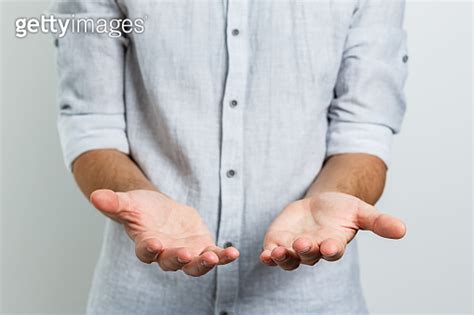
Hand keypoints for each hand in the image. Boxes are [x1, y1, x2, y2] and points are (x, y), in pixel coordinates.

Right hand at [90, 189, 238, 276]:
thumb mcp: (128, 201)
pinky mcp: (201, 247)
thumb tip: (94, 195)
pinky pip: (214, 255)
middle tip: (187, 255)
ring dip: (204, 262)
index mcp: (146, 244)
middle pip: (172, 261)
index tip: (155, 244)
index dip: (150, 249)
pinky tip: (233, 252)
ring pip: (194, 264)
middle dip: (180, 259)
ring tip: (214, 256)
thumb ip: (114, 202)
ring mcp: (185, 252)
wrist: (158, 210)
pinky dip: (223, 256)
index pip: (146, 251)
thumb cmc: (140, 208)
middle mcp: (165, 254)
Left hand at [260, 192, 405, 269]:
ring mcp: (295, 248)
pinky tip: (264, 254)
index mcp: (334, 243)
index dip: (331, 249)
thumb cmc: (342, 209)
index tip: (330, 247)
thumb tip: (403, 230)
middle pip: (309, 255)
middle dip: (306, 250)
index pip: (333, 250)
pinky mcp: (279, 242)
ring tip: (277, 252)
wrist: (320, 205)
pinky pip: (273, 254)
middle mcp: (314, 249)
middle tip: (303, 244)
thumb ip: (379, 221)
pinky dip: (268, 256)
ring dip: (283, 257)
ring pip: (289, 259)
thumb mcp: (361, 210)